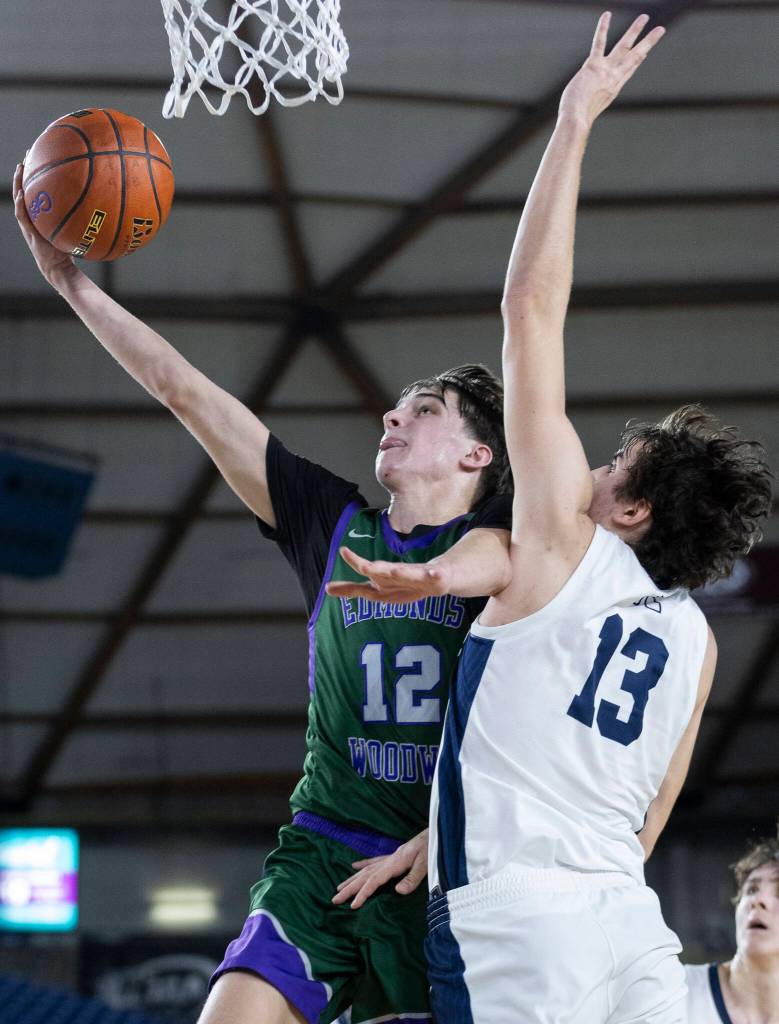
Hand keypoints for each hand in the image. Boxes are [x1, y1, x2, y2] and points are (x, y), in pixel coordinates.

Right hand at [13, 163, 82, 288]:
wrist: (59, 268)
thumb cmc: (69, 251)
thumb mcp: (78, 230)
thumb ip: (86, 218)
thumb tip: (108, 206)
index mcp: (43, 213)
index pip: (38, 189)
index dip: (39, 172)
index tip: (43, 155)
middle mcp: (34, 215)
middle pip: (26, 188)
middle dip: (26, 171)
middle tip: (29, 153)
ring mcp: (29, 223)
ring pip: (20, 198)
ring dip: (18, 182)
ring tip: (20, 167)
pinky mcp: (28, 233)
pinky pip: (21, 216)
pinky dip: (20, 204)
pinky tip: (20, 193)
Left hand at [326, 546, 451, 602]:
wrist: (440, 576)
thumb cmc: (405, 582)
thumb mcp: (378, 588)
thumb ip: (353, 589)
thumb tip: (327, 589)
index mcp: (385, 577)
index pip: (367, 569)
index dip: (355, 562)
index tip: (343, 551)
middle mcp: (400, 573)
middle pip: (385, 572)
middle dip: (376, 570)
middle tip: (364, 566)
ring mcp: (419, 575)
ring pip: (409, 573)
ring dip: (401, 572)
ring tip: (394, 571)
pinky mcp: (437, 578)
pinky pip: (435, 577)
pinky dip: (433, 574)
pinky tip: (434, 573)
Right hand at [332, 829, 428, 909]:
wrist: (436, 833)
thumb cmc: (432, 848)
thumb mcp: (426, 864)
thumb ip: (412, 878)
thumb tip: (398, 891)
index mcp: (394, 863)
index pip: (374, 880)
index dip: (362, 893)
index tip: (352, 905)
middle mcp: (389, 860)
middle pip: (365, 876)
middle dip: (349, 888)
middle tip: (334, 899)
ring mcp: (390, 858)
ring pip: (366, 870)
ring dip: (352, 879)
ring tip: (339, 887)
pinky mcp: (394, 856)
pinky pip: (374, 861)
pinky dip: (363, 864)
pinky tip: (354, 866)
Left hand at [559, 12, 664, 127]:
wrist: (577, 120)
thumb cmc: (578, 118)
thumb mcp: (590, 107)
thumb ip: (592, 99)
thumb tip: (584, 103)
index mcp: (615, 87)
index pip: (630, 69)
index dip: (639, 58)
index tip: (646, 50)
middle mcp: (615, 77)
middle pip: (636, 56)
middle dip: (648, 41)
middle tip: (660, 29)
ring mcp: (606, 70)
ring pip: (625, 46)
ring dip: (635, 30)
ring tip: (644, 17)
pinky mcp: (594, 66)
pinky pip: (600, 43)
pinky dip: (603, 28)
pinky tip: (607, 15)